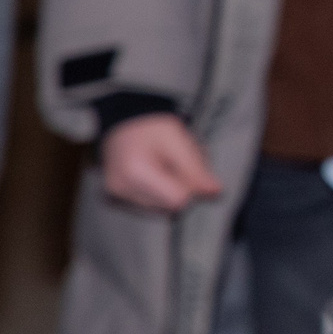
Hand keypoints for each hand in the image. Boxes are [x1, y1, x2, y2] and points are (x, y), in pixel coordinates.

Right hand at [101, 114, 222, 211]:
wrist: (125, 123)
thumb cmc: (150, 127)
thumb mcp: (177, 139)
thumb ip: (195, 168)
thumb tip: (214, 191)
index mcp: (135, 173)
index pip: (178, 199)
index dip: (190, 186)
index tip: (188, 168)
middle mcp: (121, 190)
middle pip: (170, 207)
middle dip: (181, 188)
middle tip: (175, 164)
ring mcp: (117, 198)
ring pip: (162, 209)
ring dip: (171, 191)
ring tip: (165, 167)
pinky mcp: (118, 201)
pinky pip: (151, 206)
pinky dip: (160, 193)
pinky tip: (156, 174)